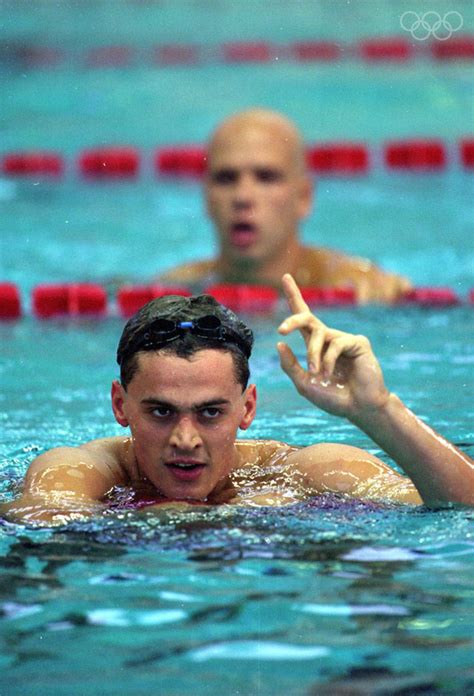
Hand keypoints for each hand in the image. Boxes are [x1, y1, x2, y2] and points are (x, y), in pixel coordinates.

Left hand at [277, 274, 389, 419]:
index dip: (294, 296)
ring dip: (313, 355)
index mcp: (315, 346)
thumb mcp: (304, 384)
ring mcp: (344, 339)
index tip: (285, 277)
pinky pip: (335, 343)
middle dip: (293, 321)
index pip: (302, 318)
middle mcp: (328, 339)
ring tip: (318, 374)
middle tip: (282, 329)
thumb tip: (280, 343)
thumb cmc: (333, 397)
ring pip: (319, 335)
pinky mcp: (358, 342)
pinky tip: (331, 374)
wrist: (359, 408)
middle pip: (307, 319)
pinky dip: (328, 360)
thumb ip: (291, 366)